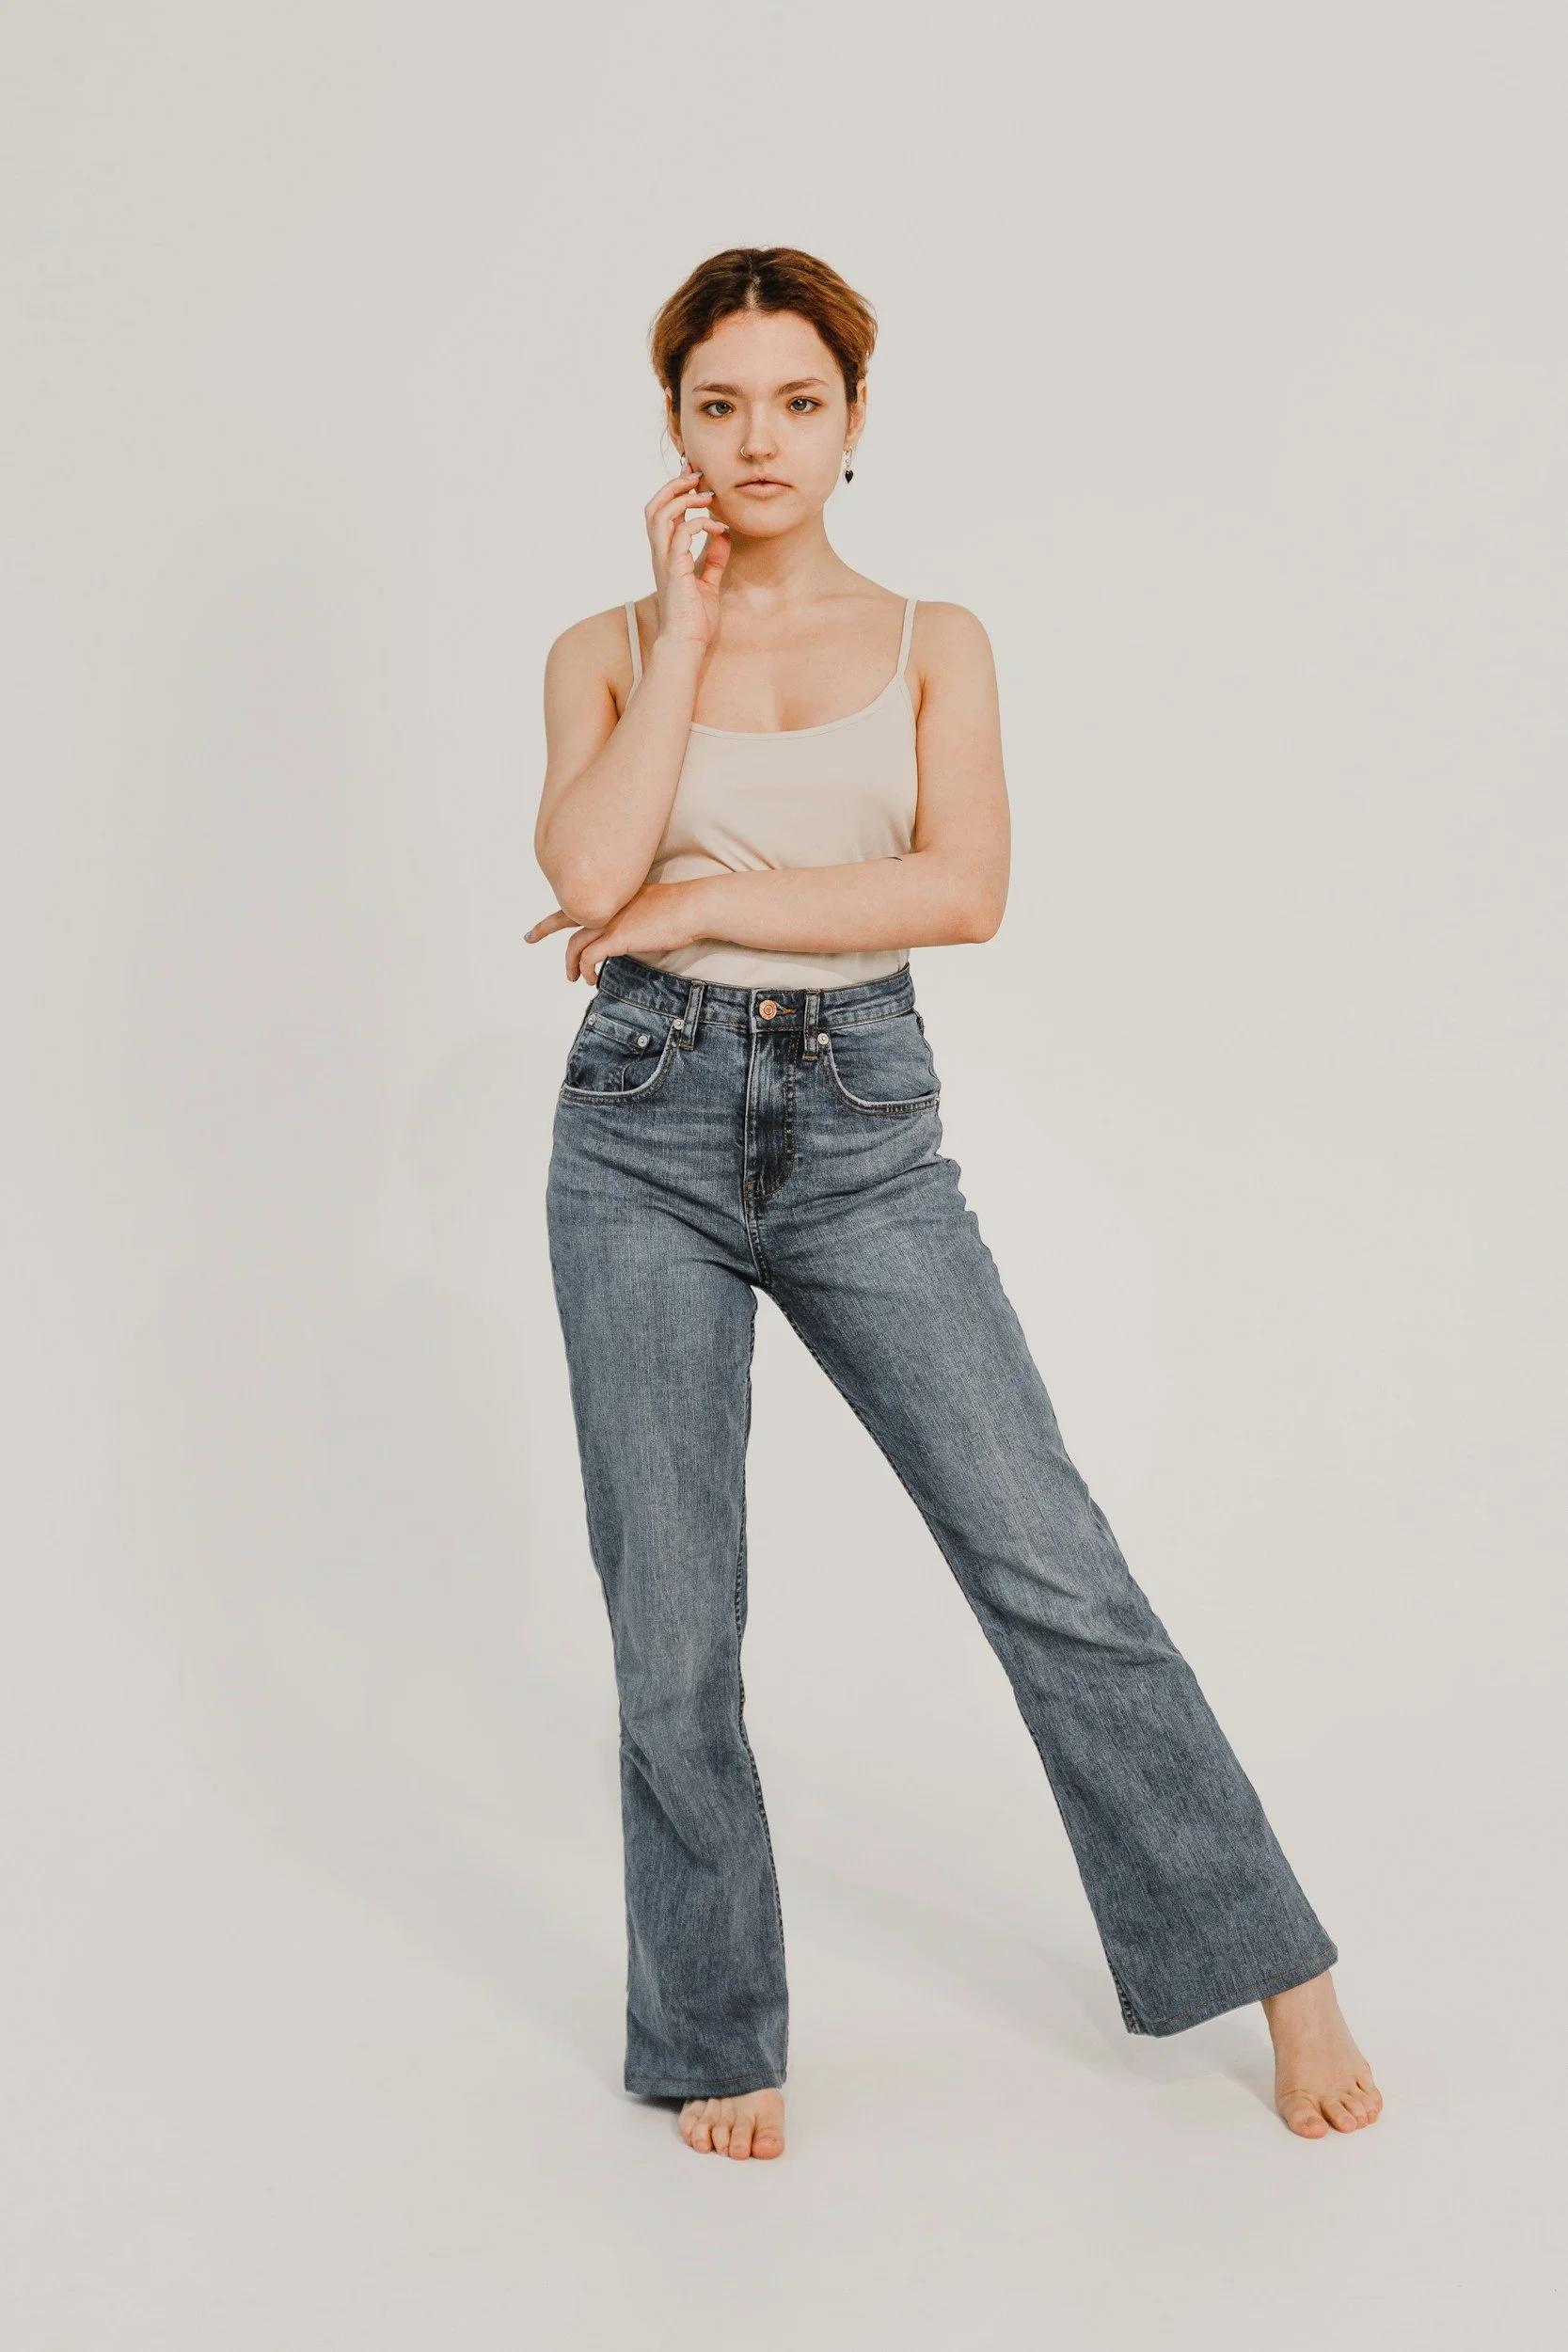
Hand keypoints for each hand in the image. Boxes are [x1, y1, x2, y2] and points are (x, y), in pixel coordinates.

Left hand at [525, 879, 702, 984]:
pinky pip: (590, 958)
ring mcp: (609, 921)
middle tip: (529, 938)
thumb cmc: (679, 907)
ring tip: (575, 977)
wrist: (692, 906)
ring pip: (574, 945)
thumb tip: (624, 930)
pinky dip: (587, 970)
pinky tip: (592, 979)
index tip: (544, 921)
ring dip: (571, 964)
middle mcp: (605, 906)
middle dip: (543, 929)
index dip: (558, 913)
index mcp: (611, 896)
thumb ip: (629, 913)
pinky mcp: (616, 938)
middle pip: (563, 917)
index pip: (576, 901)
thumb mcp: (646, 904)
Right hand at [646, 461, 729, 652]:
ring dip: (684, 499)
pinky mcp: (674, 569)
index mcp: (666, 557)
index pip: (663, 514)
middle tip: (696, 476)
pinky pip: (683, 533)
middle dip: (674, 486)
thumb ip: (714, 559)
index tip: (695, 479)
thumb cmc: (695, 621)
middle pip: (654, 506)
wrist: (686, 644)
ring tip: (707, 496)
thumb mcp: (708, 583)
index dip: (676, 492)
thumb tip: (723, 537)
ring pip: (660, 513)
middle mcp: (660, 555)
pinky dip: (701, 524)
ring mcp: (664, 561)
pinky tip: (719, 529)